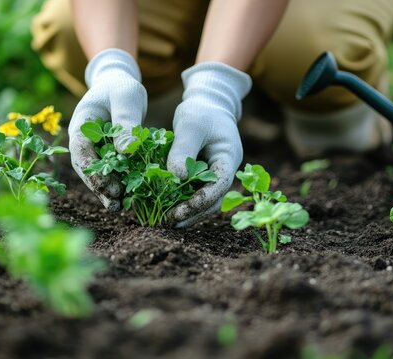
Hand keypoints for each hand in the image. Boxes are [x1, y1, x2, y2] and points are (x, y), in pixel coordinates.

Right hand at [69, 48, 146, 209]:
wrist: (118, 86)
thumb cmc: (121, 88)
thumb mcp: (127, 98)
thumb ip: (125, 121)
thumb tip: (126, 151)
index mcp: (81, 124)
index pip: (81, 151)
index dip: (93, 171)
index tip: (109, 186)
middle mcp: (81, 140)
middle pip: (86, 168)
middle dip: (99, 187)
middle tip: (116, 203)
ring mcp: (90, 149)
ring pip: (95, 174)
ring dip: (106, 190)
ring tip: (120, 207)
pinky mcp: (103, 155)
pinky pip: (107, 172)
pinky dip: (116, 184)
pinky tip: (128, 198)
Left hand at [167, 62, 251, 226]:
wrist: (207, 103)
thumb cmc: (201, 111)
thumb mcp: (190, 125)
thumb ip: (183, 150)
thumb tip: (175, 178)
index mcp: (228, 158)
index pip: (219, 186)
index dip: (200, 201)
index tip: (179, 211)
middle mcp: (225, 170)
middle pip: (213, 200)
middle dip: (193, 212)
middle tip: (170, 221)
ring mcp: (215, 174)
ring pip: (205, 200)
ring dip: (188, 212)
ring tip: (166, 221)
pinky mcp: (203, 175)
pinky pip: (194, 193)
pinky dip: (182, 202)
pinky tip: (164, 208)